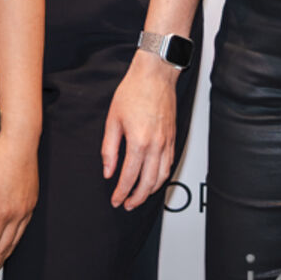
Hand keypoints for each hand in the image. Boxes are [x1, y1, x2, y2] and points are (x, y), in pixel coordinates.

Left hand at [0, 130, 37, 279]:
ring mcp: (27, 208)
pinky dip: (13, 242)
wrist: (22, 140)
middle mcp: (19, 214)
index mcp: (4, 212)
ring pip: (15, 240)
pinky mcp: (31, 201)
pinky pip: (22, 229)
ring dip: (3, 257)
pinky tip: (8, 245)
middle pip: (4, 248)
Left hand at [102, 54, 177, 209]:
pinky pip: (169, 165)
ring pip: (162, 177)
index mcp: (139, 142)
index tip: (115, 200)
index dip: (121, 192)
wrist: (154, 75)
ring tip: (139, 197)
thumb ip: (109, 149)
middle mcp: (156, 145)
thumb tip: (108, 170)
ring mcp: (167, 143)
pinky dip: (162, 177)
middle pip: (148, 183)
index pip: (129, 177)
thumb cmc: (133, 92)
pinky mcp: (173, 138)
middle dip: (137, 198)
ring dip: (151, 191)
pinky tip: (154, 180)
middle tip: (127, 204)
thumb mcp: (112, 120)